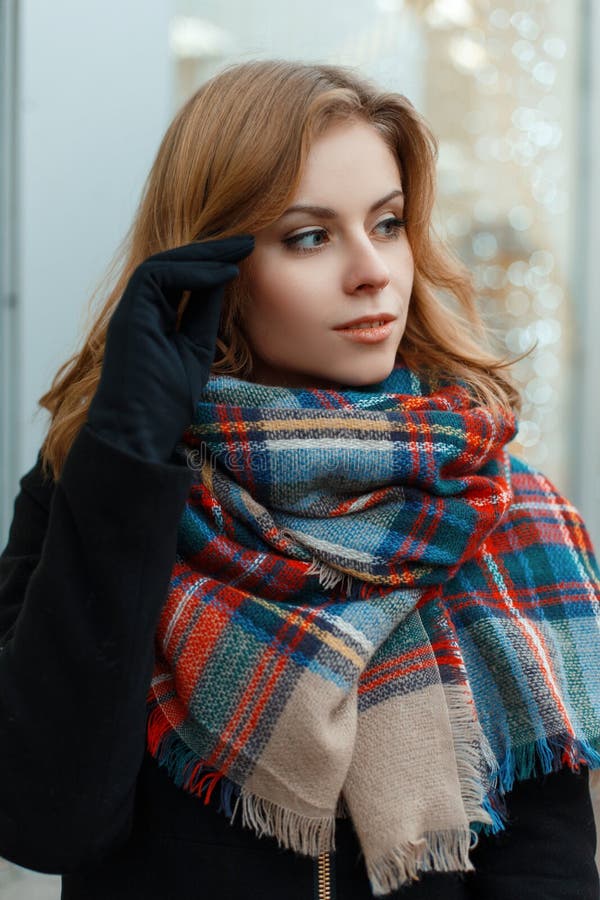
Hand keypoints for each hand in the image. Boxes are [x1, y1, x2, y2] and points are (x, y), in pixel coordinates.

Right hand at [86, 234, 254, 463]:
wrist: (141, 434)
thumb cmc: (166, 403)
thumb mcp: (195, 350)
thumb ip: (203, 316)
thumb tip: (223, 281)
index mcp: (152, 319)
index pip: (182, 280)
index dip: (213, 266)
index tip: (245, 257)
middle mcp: (139, 310)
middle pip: (173, 265)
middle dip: (211, 251)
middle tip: (248, 241)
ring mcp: (131, 311)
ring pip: (163, 264)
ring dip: (203, 255)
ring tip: (239, 250)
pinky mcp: (129, 314)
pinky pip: (157, 275)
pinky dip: (190, 271)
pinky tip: (222, 273)